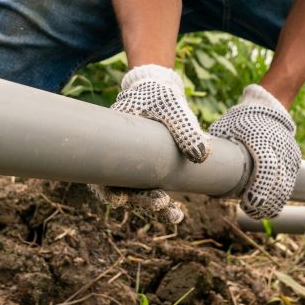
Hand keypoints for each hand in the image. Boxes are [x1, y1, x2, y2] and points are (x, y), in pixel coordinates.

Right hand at [89, 64, 209, 223]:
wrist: (159, 89)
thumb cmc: (158, 95)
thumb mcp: (172, 106)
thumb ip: (186, 128)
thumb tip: (202, 155)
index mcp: (113, 143)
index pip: (101, 174)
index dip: (107, 191)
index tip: (121, 199)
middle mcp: (119, 159)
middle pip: (122, 190)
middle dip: (140, 202)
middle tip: (161, 204)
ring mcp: (134, 166)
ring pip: (138, 194)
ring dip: (154, 207)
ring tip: (176, 215)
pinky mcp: (149, 169)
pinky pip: (151, 190)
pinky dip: (163, 202)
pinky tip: (177, 212)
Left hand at [209, 84, 301, 218]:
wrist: (266, 108)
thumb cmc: (238, 122)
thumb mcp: (223, 130)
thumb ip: (213, 150)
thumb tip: (195, 173)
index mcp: (261, 138)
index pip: (267, 167)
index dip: (259, 188)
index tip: (247, 203)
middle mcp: (280, 147)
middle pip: (279, 183)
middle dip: (266, 203)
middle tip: (250, 212)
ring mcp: (290, 154)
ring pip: (287, 187)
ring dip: (273, 204)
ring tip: (257, 213)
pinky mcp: (294, 161)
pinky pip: (289, 184)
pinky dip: (279, 197)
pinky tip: (267, 207)